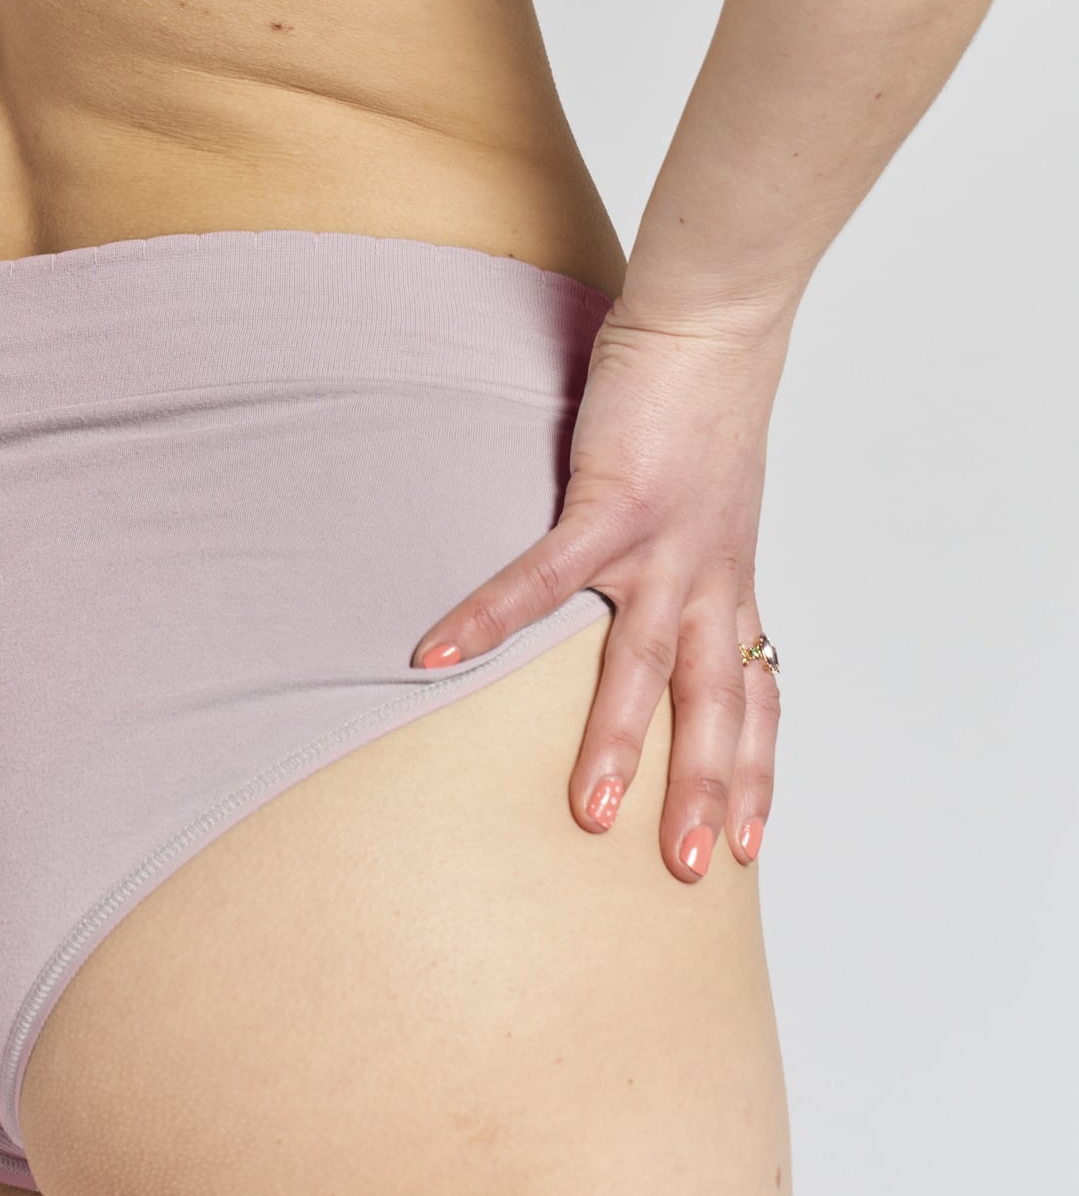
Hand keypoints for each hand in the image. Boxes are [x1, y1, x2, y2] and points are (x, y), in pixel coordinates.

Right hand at [410, 300, 789, 879]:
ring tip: (590, 813)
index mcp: (728, 576)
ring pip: (648, 664)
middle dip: (704, 790)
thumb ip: (686, 540)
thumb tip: (656, 565)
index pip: (756, 693)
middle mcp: (708, 575)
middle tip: (686, 873)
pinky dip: (491, 617)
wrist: (713, 322)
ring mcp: (664, 544)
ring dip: (619, 740)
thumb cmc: (700, 392)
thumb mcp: (710, 488)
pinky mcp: (612, 501)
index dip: (754, 769)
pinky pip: (545, 578)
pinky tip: (438, 655)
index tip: (747, 841)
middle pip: (716, 704)